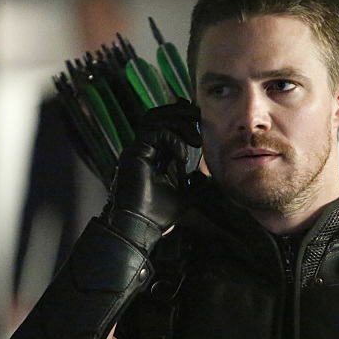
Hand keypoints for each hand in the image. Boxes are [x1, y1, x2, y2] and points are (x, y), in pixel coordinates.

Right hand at [107, 99, 201, 244]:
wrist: (141, 226)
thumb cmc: (158, 214)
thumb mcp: (185, 195)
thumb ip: (192, 182)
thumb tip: (203, 174)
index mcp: (152, 156)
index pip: (164, 127)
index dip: (180, 119)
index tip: (198, 118)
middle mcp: (142, 149)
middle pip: (157, 116)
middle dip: (179, 113)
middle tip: (198, 116)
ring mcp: (136, 150)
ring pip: (154, 119)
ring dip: (178, 122)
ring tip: (196, 137)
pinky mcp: (135, 153)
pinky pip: (156, 134)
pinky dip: (174, 141)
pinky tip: (183, 157)